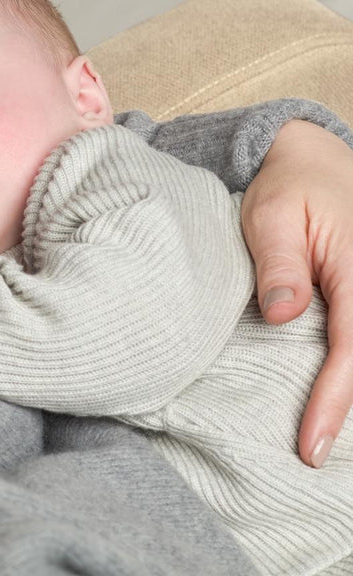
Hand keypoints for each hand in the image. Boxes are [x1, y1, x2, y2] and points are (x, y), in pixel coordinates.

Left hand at [241, 119, 352, 467]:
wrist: (310, 160)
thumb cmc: (286, 188)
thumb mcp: (270, 217)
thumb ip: (278, 266)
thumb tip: (283, 316)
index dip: (333, 401)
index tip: (309, 444)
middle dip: (348, 411)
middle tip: (313, 456)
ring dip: (352, 394)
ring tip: (320, 438)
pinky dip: (351, 371)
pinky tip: (333, 397)